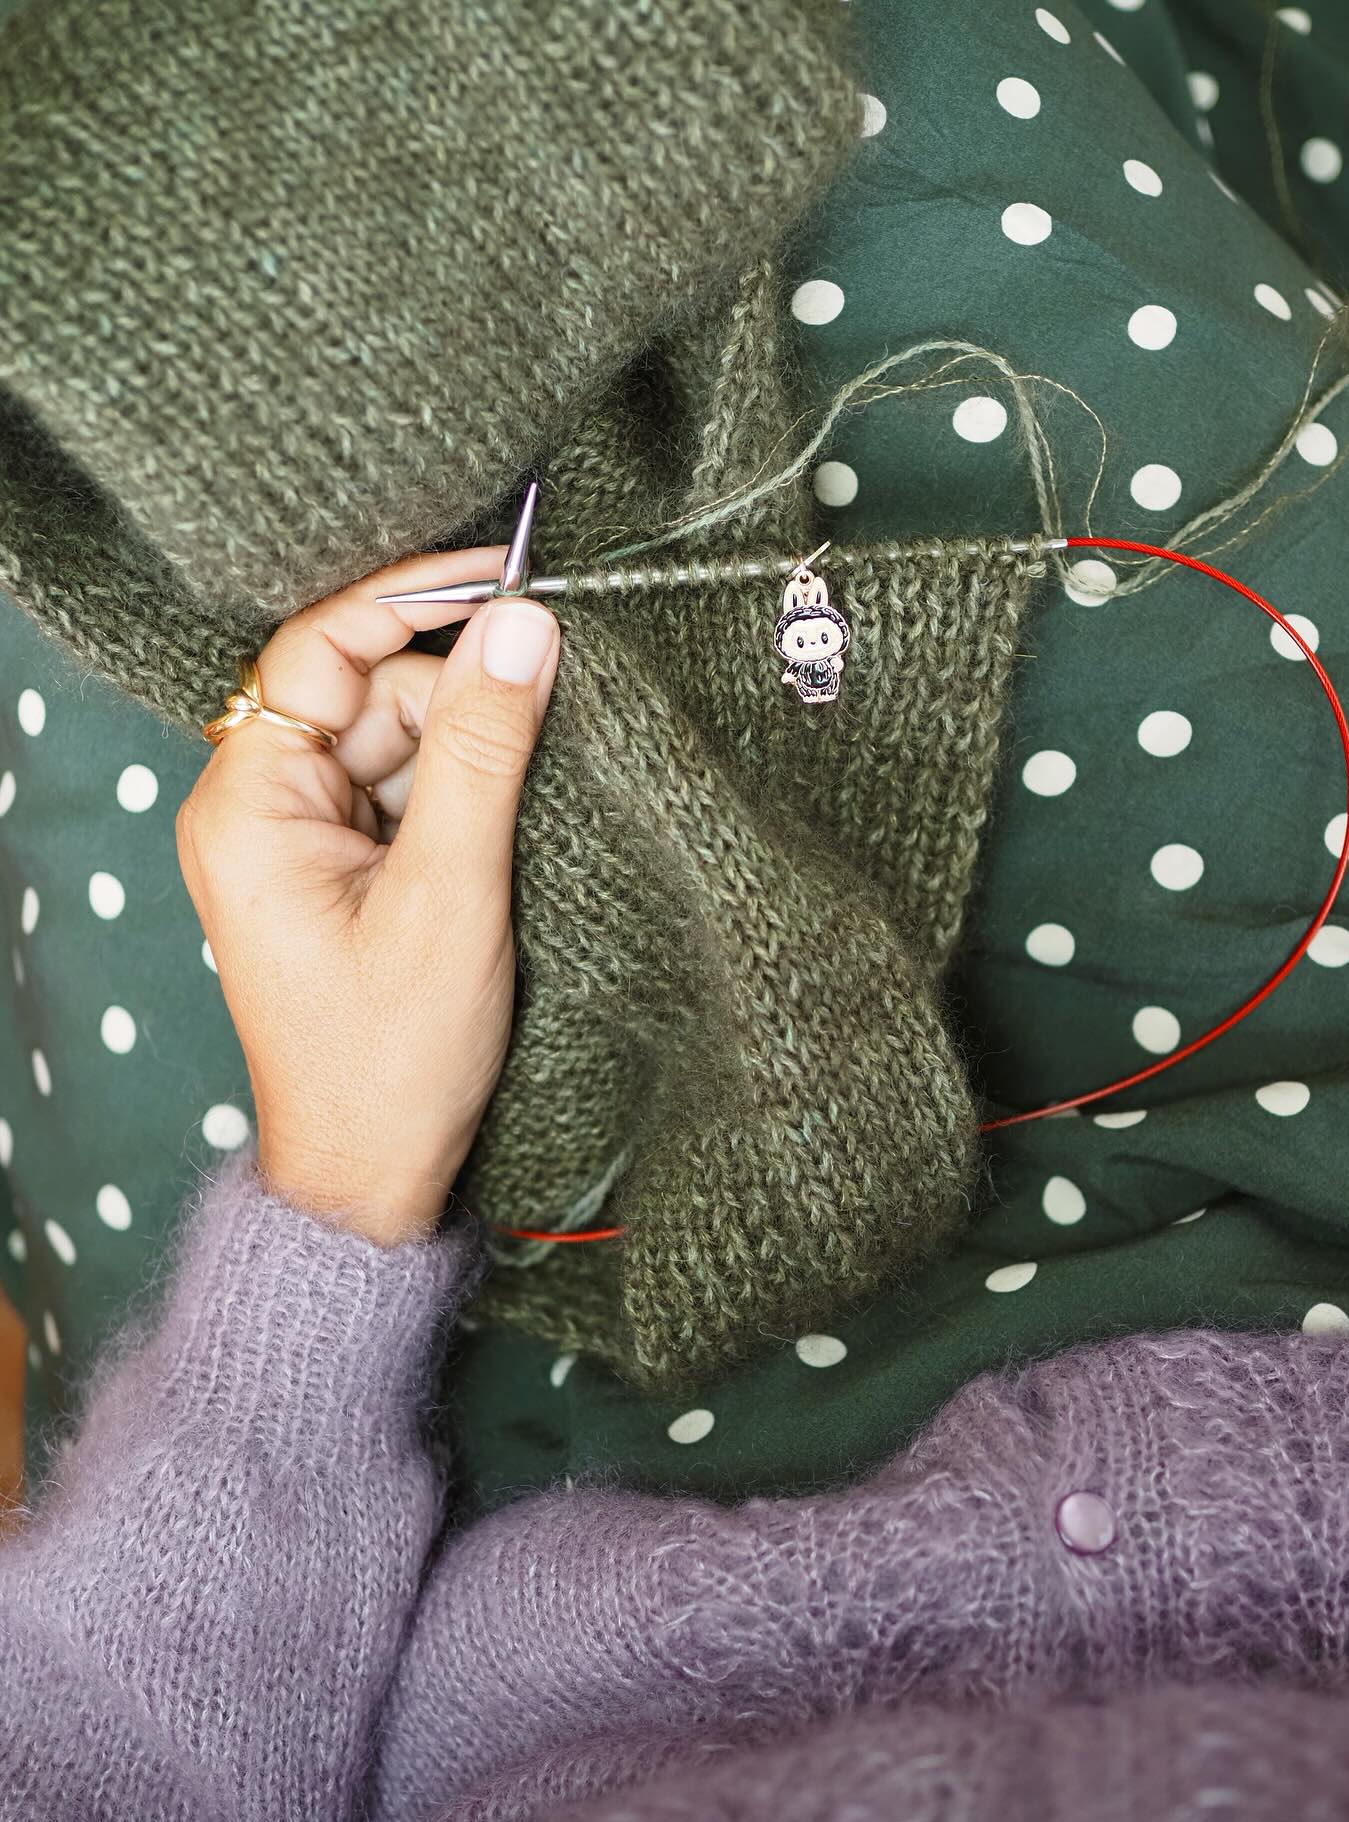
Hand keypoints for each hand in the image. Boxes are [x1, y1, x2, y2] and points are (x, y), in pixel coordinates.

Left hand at [177, 550, 560, 1244]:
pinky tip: (511, 828)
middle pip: (370, 688)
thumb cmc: (390, 1056)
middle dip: (460, 697)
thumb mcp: (450, 895)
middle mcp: (262, 807)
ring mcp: (303, 840)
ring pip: (399, 738)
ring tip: (531, 807)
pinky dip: (465, 796)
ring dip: (472, 753)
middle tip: (556, 711)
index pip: (322, 646)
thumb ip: (485, 754)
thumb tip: (525, 628)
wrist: (373, 1176)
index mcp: (250, 804)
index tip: (511, 576)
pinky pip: (409, 791)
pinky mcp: (345, 870)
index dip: (414, 599)